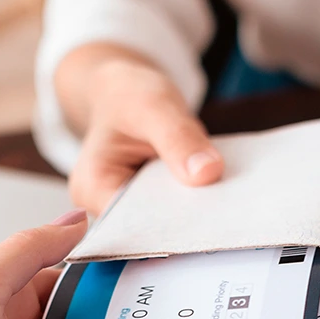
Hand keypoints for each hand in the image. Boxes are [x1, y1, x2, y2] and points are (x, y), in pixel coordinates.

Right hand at [54, 42, 222, 213]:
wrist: (125, 90)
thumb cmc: (127, 94)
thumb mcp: (153, 105)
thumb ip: (178, 138)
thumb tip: (208, 173)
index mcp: (92, 188)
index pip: (134, 224)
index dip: (172, 223)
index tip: (211, 214)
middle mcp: (104, 207)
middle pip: (152, 228)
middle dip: (187, 217)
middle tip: (227, 205)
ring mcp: (128, 209)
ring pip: (168, 221)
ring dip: (195, 208)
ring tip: (225, 197)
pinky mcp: (150, 205)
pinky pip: (177, 209)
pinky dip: (196, 199)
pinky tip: (218, 191)